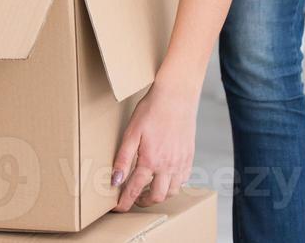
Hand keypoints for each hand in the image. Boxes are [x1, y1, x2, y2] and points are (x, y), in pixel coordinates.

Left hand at [110, 79, 196, 210]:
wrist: (176, 97)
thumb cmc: (151, 111)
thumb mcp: (131, 133)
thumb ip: (123, 159)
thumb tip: (115, 180)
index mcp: (150, 161)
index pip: (134, 190)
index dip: (125, 202)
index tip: (118, 208)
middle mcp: (168, 166)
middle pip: (156, 196)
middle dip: (143, 201)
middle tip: (133, 199)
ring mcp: (181, 163)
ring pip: (172, 191)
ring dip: (159, 195)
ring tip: (148, 190)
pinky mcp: (189, 157)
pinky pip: (183, 180)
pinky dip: (173, 185)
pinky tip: (165, 178)